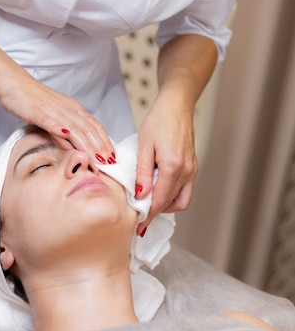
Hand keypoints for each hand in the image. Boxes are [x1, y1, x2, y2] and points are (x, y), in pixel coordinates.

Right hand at [0, 72, 115, 163]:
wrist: (12, 82)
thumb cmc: (29, 99)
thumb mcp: (51, 117)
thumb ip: (62, 131)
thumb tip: (72, 148)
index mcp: (72, 108)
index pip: (94, 126)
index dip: (105, 141)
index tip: (112, 156)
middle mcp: (69, 109)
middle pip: (91, 129)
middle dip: (102, 147)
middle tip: (111, 163)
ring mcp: (56, 111)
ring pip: (79, 130)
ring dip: (90, 146)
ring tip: (98, 161)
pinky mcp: (42, 114)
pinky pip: (58, 127)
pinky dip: (68, 138)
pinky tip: (75, 149)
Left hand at [135, 92, 197, 235]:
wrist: (177, 105)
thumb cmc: (159, 120)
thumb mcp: (143, 145)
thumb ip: (142, 173)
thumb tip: (140, 196)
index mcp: (173, 166)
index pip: (160, 200)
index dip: (148, 215)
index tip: (138, 226)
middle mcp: (187, 171)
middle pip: (171, 204)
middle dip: (156, 212)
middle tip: (140, 214)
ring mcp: (192, 170)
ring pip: (181, 201)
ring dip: (165, 205)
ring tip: (148, 201)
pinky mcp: (193, 167)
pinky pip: (185, 190)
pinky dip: (172, 196)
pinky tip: (157, 190)